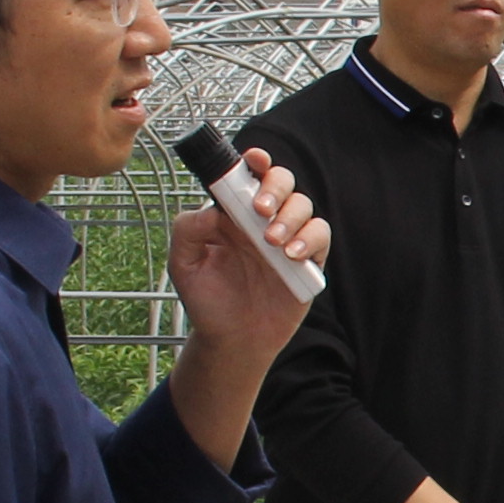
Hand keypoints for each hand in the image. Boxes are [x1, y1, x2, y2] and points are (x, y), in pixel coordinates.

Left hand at [162, 151, 325, 363]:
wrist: (232, 341)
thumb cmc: (208, 302)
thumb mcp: (183, 265)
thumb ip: (188, 230)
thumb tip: (212, 209)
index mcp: (233, 214)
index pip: (247, 176)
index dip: (254, 162)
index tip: (253, 160)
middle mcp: (262, 220)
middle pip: (281, 181)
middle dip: (275, 186)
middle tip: (260, 209)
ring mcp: (287, 237)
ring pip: (302, 204)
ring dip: (290, 216)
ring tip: (272, 242)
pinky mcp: (308, 260)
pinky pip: (320, 235)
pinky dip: (309, 238)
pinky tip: (291, 254)